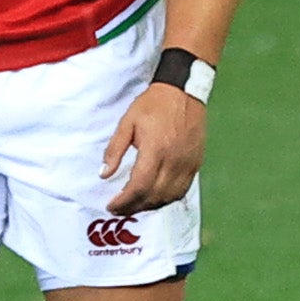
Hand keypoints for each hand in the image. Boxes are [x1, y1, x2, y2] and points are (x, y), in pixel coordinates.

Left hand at [102, 82, 206, 213]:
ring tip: (134, 205)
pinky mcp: (195, 164)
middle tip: (119, 209)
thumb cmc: (154, 105)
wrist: (184, 91)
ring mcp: (187, 164)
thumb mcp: (127, 122)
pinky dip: (166, 199)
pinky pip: (182, 190)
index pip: (139, 186)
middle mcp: (174, 161)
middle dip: (134, 207)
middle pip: (153, 196)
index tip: (111, 206)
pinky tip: (155, 198)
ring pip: (169, 197)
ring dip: (150, 206)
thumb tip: (104, 174)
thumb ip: (115, 149)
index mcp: (155, 149)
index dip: (124, 201)